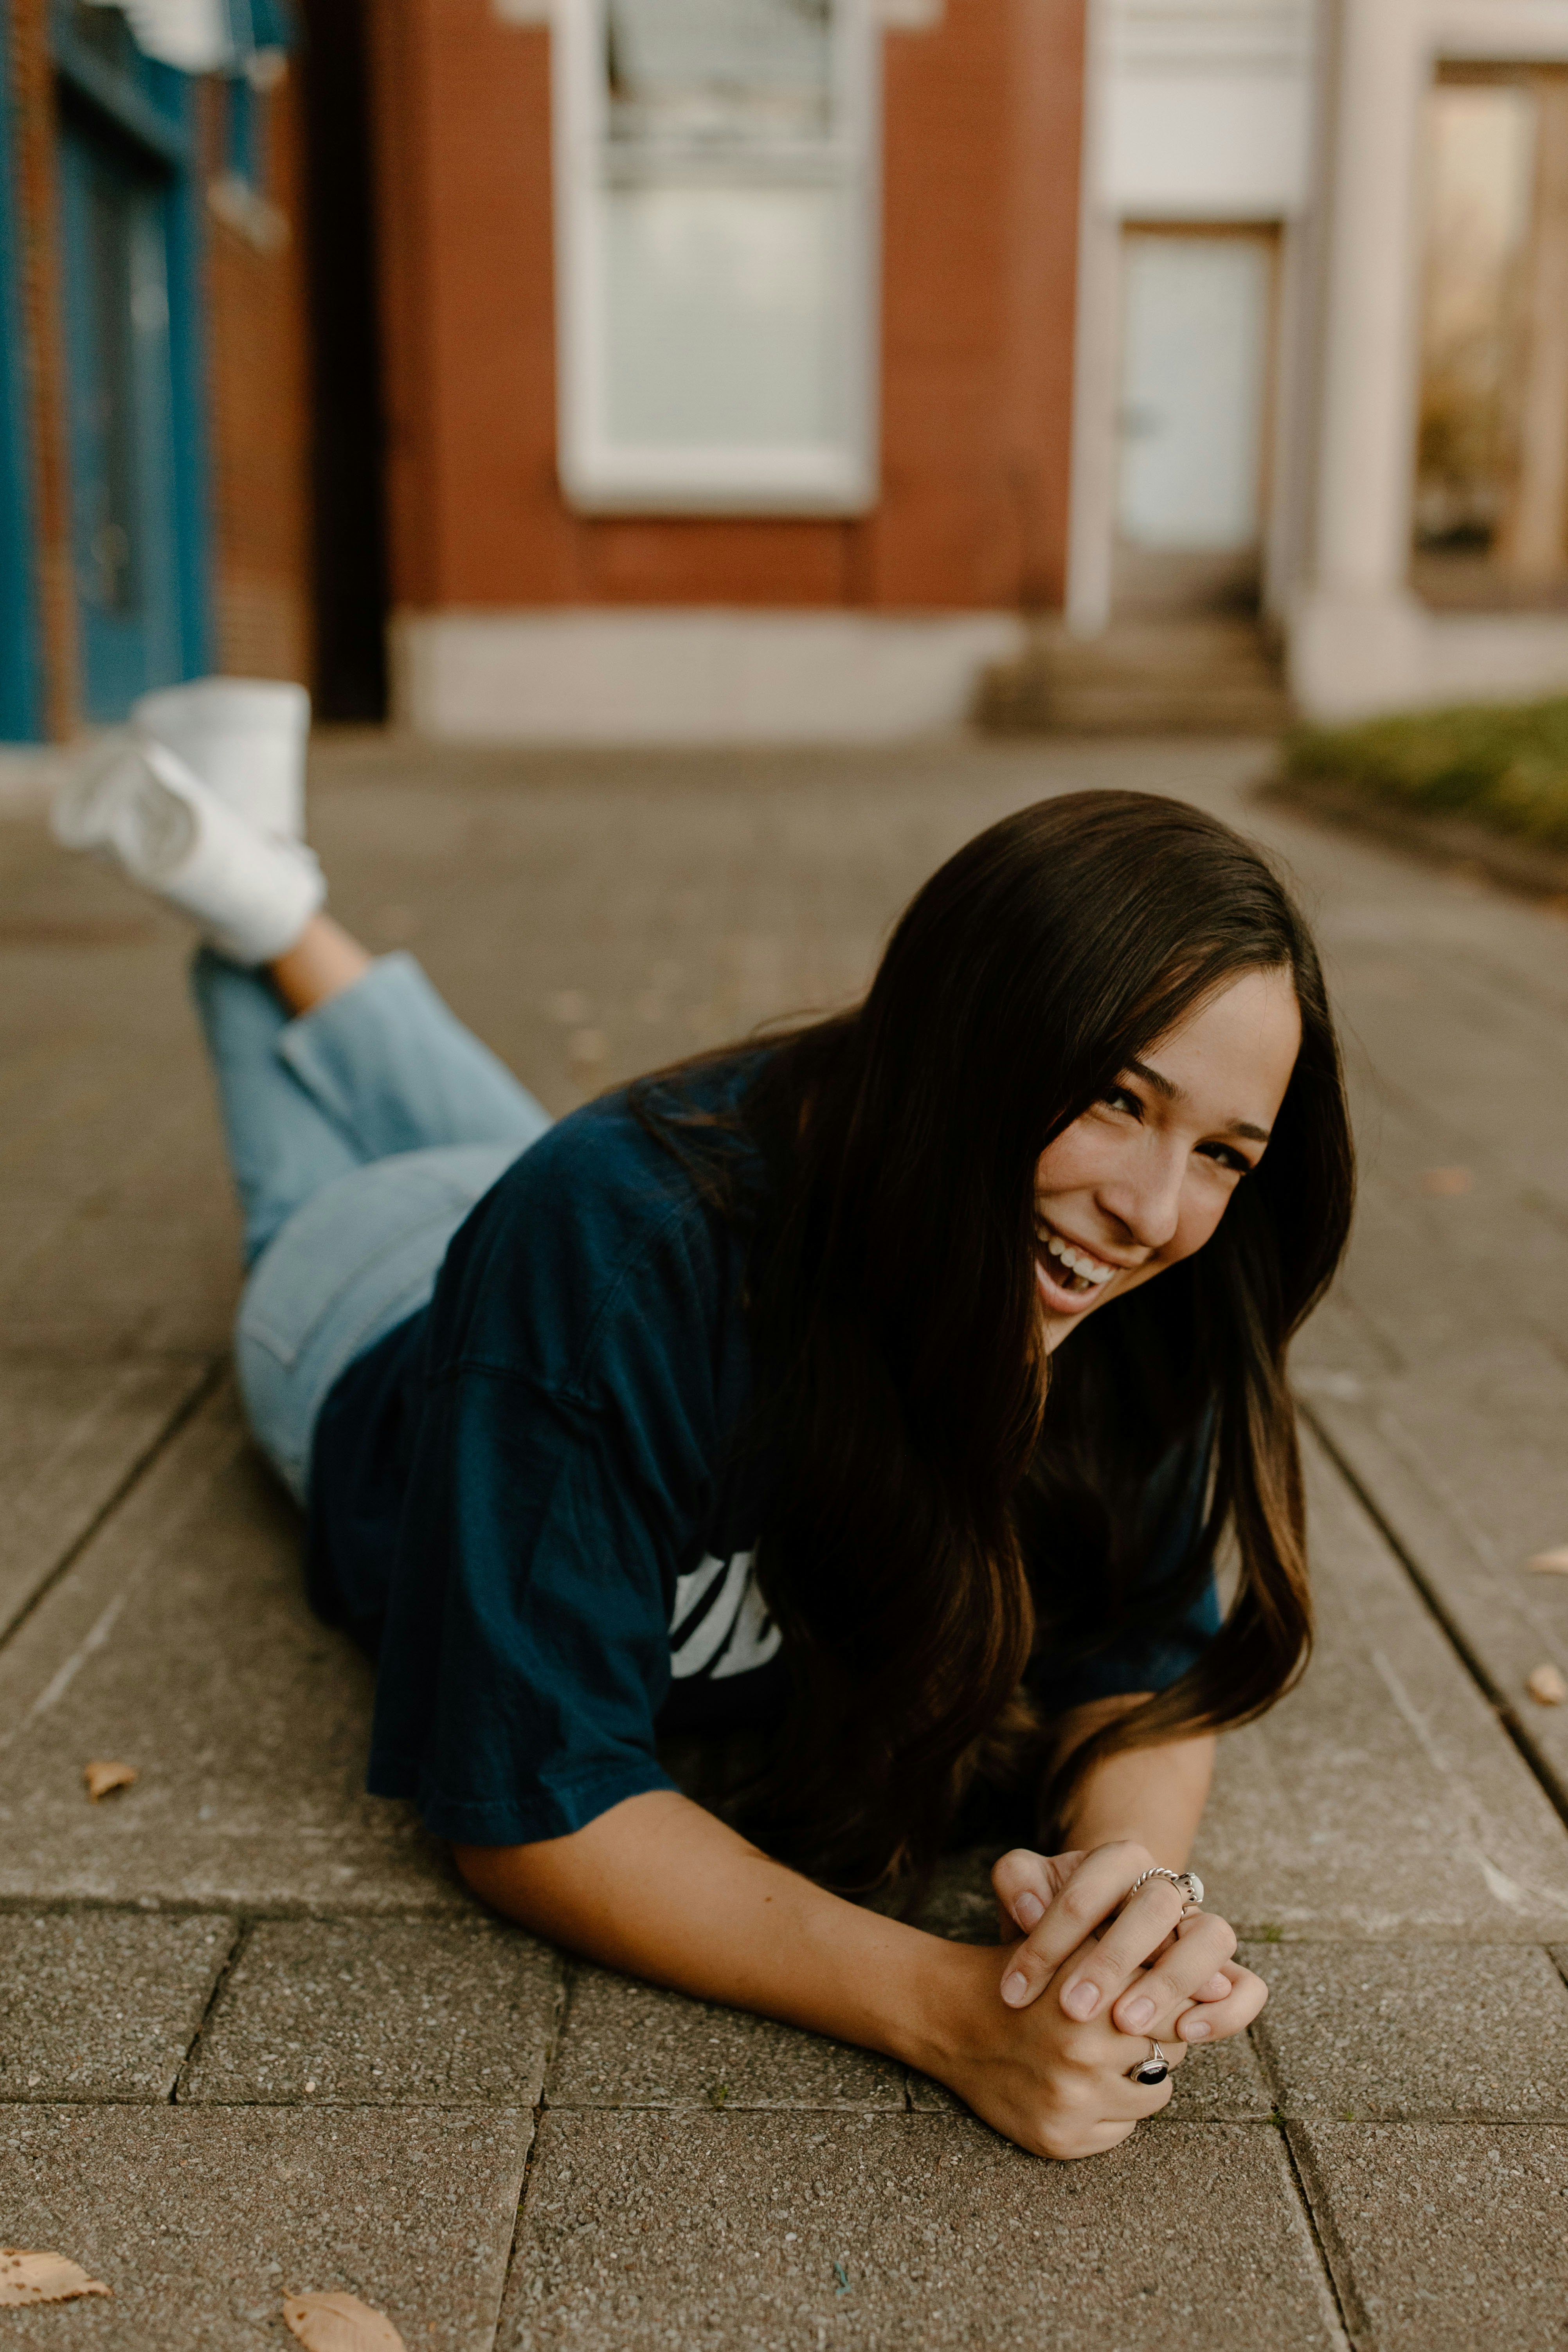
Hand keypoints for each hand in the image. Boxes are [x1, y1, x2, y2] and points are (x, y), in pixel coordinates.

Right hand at [927, 1928, 1189, 2160]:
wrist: (953, 2017)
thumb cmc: (1033, 1971)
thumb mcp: (1084, 1942)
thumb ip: (1149, 1956)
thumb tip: (1230, 1985)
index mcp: (1094, 1993)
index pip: (1180, 2004)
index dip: (1171, 1996)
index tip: (1158, 1992)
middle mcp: (1083, 2050)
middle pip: (1172, 2049)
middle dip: (1155, 2034)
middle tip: (1120, 2023)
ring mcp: (1072, 2100)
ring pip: (1154, 2093)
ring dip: (1137, 2074)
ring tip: (1100, 2054)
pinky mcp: (1060, 2140)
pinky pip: (1123, 2131)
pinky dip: (1112, 2110)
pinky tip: (1081, 2084)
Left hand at [991, 1841, 1266, 2047]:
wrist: (1089, 1939)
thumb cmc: (1050, 1919)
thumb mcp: (1026, 1893)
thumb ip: (1019, 1882)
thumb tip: (1030, 1908)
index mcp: (1120, 1861)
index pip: (1093, 1881)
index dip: (1052, 1934)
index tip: (1015, 1988)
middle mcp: (1168, 1890)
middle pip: (1158, 1905)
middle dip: (1112, 1958)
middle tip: (1072, 2008)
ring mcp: (1201, 1931)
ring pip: (1214, 1939)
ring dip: (1171, 1981)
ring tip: (1127, 2023)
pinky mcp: (1226, 1975)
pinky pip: (1248, 1988)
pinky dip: (1227, 2011)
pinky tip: (1186, 2032)